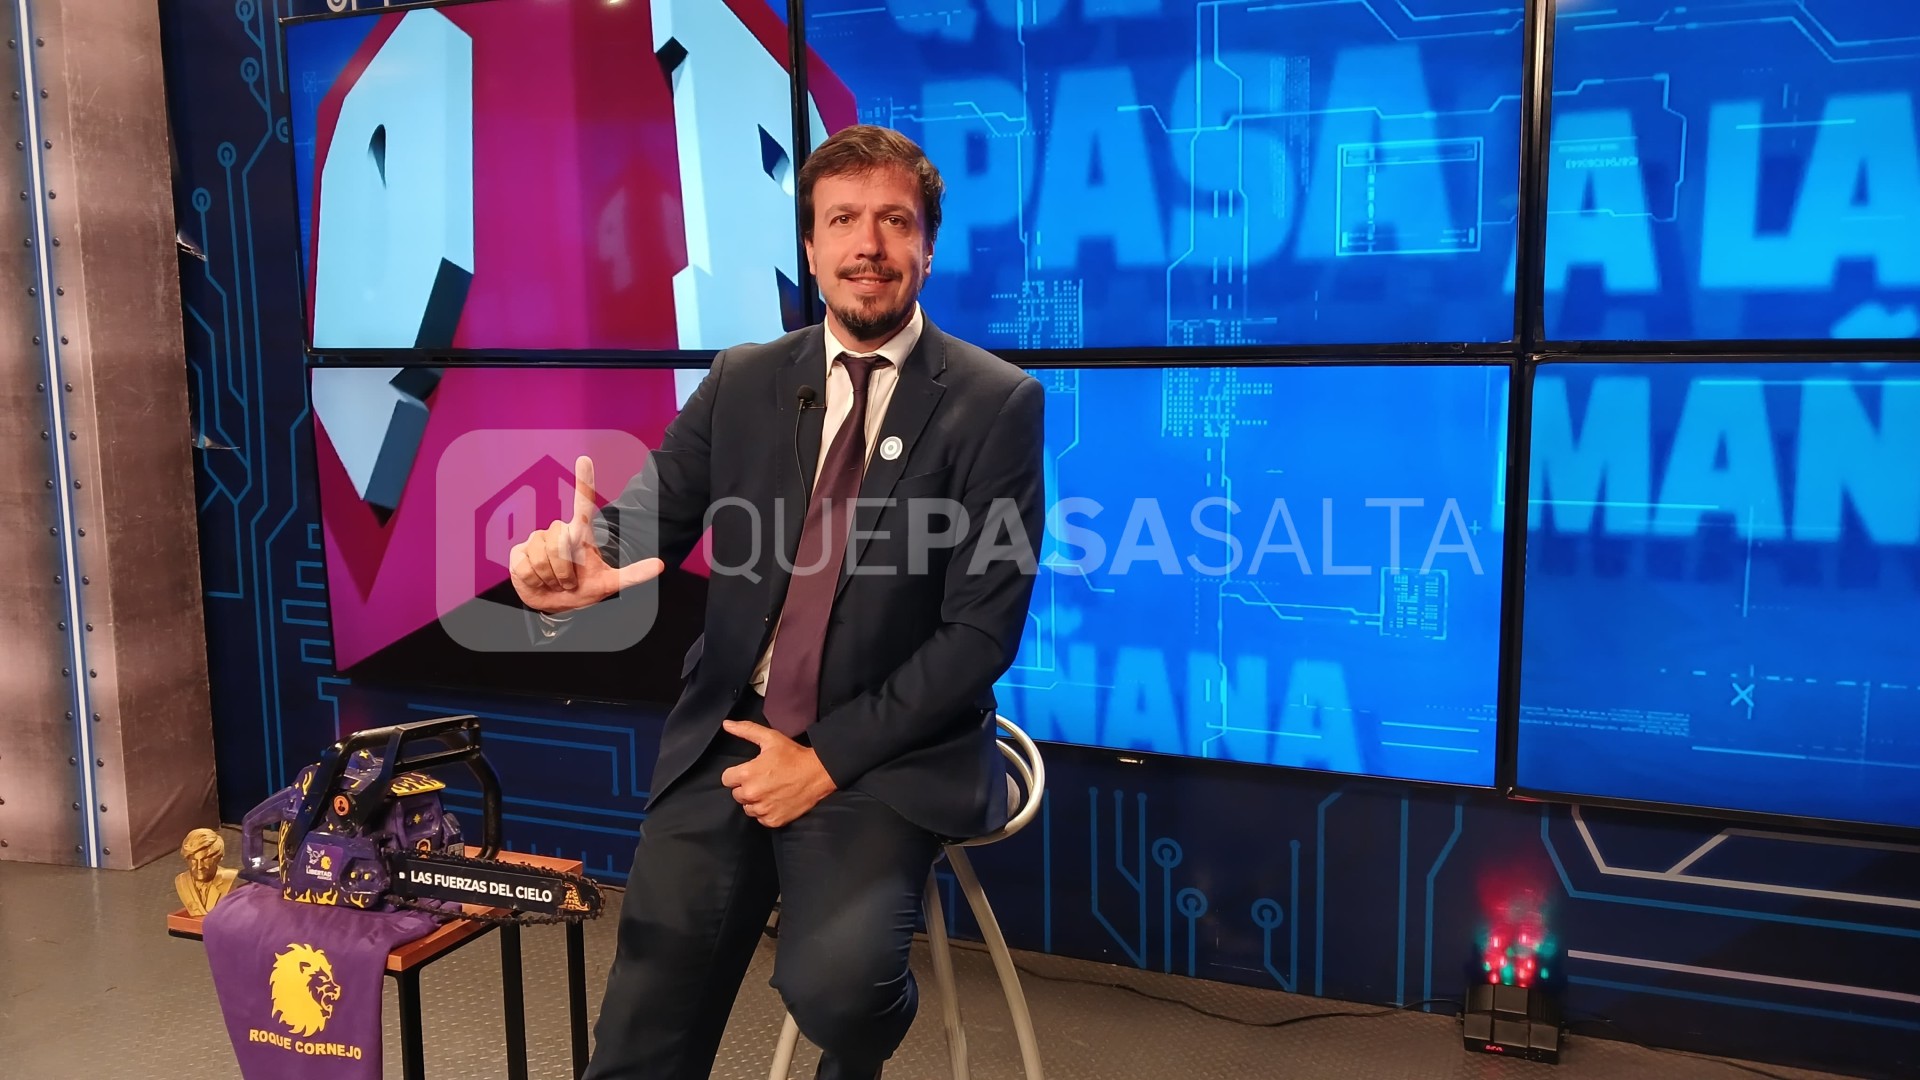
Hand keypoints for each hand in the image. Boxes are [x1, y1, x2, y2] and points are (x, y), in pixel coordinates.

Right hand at [509, 455, 664, 614]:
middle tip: (569, 582)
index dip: (584, 480)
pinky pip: (526, 567)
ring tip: (554, 582)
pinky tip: (537, 581)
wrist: (555, 605)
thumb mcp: (610, 584)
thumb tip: (662, 565)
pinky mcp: (518, 552)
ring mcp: (537, 539)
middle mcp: (558, 531)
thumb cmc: (584, 589)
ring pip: (542, 557)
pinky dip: (534, 582)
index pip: (583, 502)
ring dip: (551, 578)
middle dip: (566, 571)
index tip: (585, 458)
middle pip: (560, 544)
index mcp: (580, 533)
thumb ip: (634, 574)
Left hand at [719, 721, 837, 827]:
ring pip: (748, 808)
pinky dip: (767, 812)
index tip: (749, 771)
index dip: (736, 774)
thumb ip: (746, 730)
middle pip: (736, 794)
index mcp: (746, 774)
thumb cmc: (793, 755)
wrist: (818, 773)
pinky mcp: (774, 820)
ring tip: (770, 790)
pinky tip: (776, 800)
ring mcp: (763, 809)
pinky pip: (761, 819)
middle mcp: (752, 794)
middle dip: (746, 787)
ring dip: (755, 801)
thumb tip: (726, 724)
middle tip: (762, 779)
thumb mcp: (770, 738)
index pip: (726, 779)